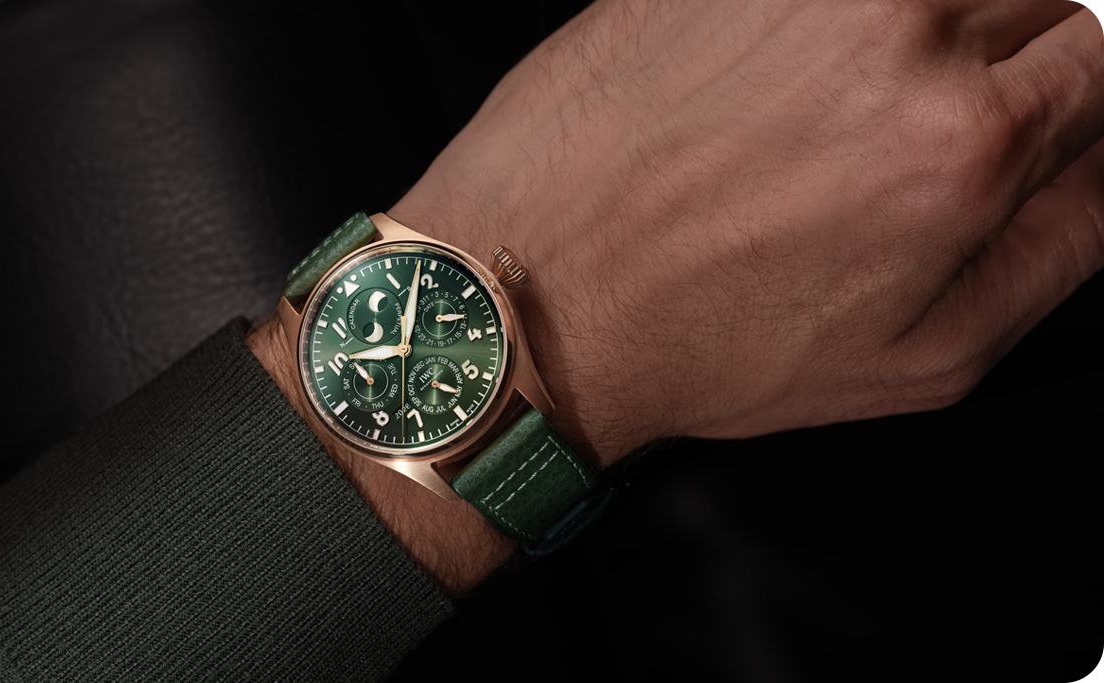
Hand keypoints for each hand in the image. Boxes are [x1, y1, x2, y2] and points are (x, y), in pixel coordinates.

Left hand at [252, 0, 1103, 593]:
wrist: (529, 297)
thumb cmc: (700, 340)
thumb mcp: (922, 357)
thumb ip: (1062, 245)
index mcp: (965, 139)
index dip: (1100, 66)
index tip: (1069, 96)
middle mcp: (892, 30)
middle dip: (1033, 39)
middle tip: (956, 117)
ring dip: (936, 25)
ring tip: (860, 108)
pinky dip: (840, 20)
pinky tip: (794, 84)